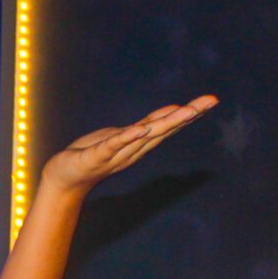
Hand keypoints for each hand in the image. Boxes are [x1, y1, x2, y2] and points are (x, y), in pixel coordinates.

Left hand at [41, 95, 218, 196]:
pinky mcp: (96, 155)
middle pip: (164, 129)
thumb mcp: (124, 136)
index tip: (211, 101)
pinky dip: (128, 137)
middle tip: (209, 102)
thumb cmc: (94, 155)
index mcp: (140, 143)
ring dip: (165, 123)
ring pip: (145, 136)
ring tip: (185, 111)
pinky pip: (115, 145)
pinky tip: (141, 129)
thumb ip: (147, 126)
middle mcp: (133, 149)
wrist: (65, 178)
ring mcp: (116, 153)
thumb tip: (172, 111)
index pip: (168, 125)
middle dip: (187, 115)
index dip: (190, 113)